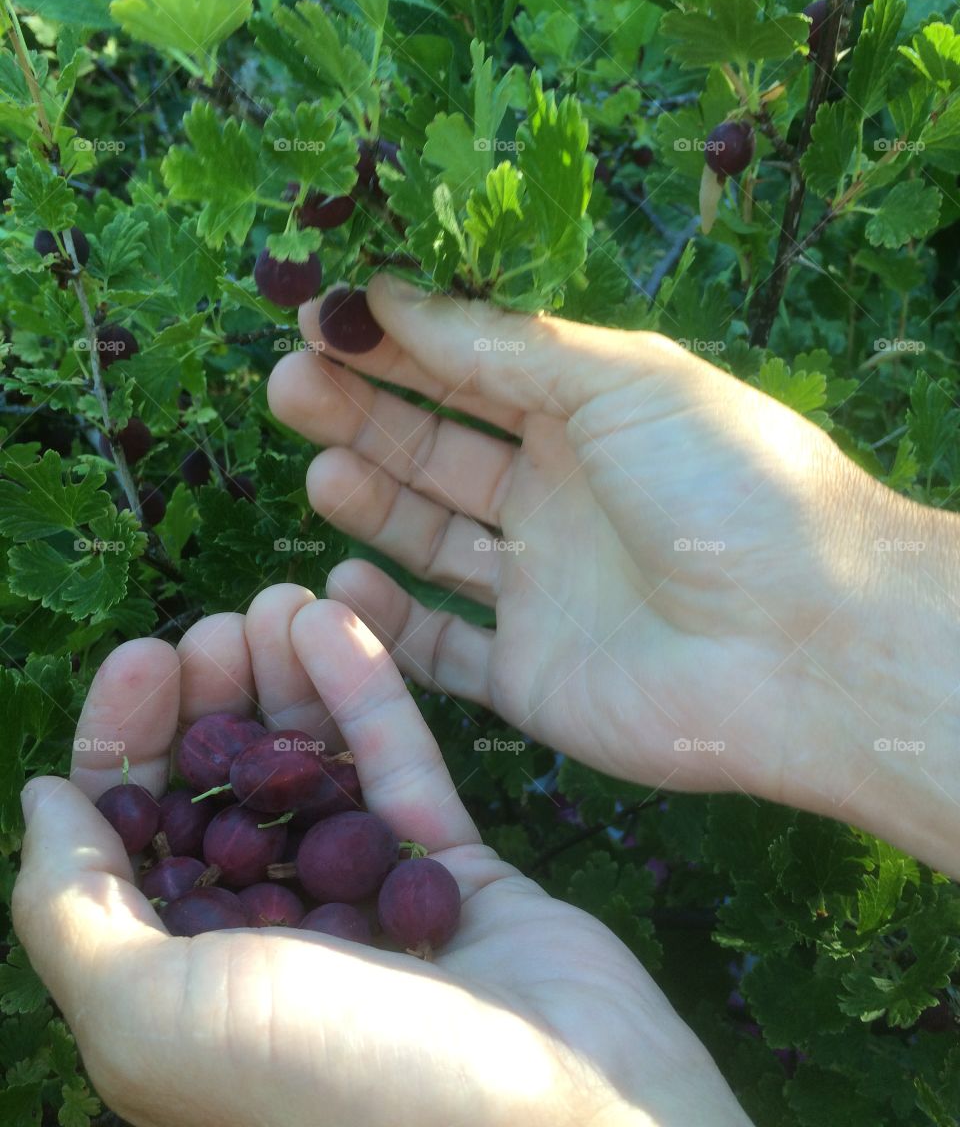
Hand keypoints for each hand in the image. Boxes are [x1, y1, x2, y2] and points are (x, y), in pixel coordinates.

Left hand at [12, 588, 751, 1126]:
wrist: (562, 1125)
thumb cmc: (338, 1087)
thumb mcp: (160, 1015)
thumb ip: (74, 910)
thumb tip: (44, 802)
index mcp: (184, 998)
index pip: (131, 847)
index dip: (129, 745)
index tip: (147, 659)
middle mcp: (271, 953)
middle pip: (221, 799)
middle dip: (210, 704)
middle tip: (217, 629)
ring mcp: (367, 912)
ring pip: (310, 776)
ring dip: (285, 684)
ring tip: (277, 600)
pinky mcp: (452, 878)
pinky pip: (400, 772)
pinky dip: (365, 696)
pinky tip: (336, 618)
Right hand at [268, 279, 959, 875]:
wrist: (806, 645)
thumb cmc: (727, 487)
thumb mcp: (620, 380)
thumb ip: (503, 343)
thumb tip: (389, 293)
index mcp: (589, 414)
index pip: (471, 366)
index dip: (396, 340)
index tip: (317, 315)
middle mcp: (560, 495)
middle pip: (437, 446)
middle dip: (363, 409)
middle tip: (290, 380)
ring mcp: (542, 587)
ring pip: (429, 537)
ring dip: (368, 499)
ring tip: (319, 465)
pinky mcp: (531, 674)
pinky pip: (440, 648)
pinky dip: (388, 619)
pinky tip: (342, 577)